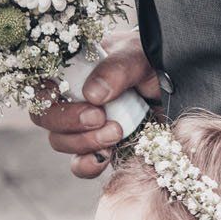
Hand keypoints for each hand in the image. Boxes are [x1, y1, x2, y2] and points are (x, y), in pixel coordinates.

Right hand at [27, 25, 161, 178]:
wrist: (180, 85)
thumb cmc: (153, 60)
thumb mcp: (139, 55)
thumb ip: (117, 68)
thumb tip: (92, 94)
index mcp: (71, 67)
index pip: (39, 82)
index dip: (47, 95)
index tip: (76, 99)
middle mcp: (71, 97)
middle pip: (43, 116)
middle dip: (69, 122)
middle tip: (100, 119)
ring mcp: (83, 124)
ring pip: (60, 141)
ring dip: (83, 142)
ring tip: (118, 132)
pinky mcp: (99, 147)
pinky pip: (80, 164)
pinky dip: (88, 164)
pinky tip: (107, 157)